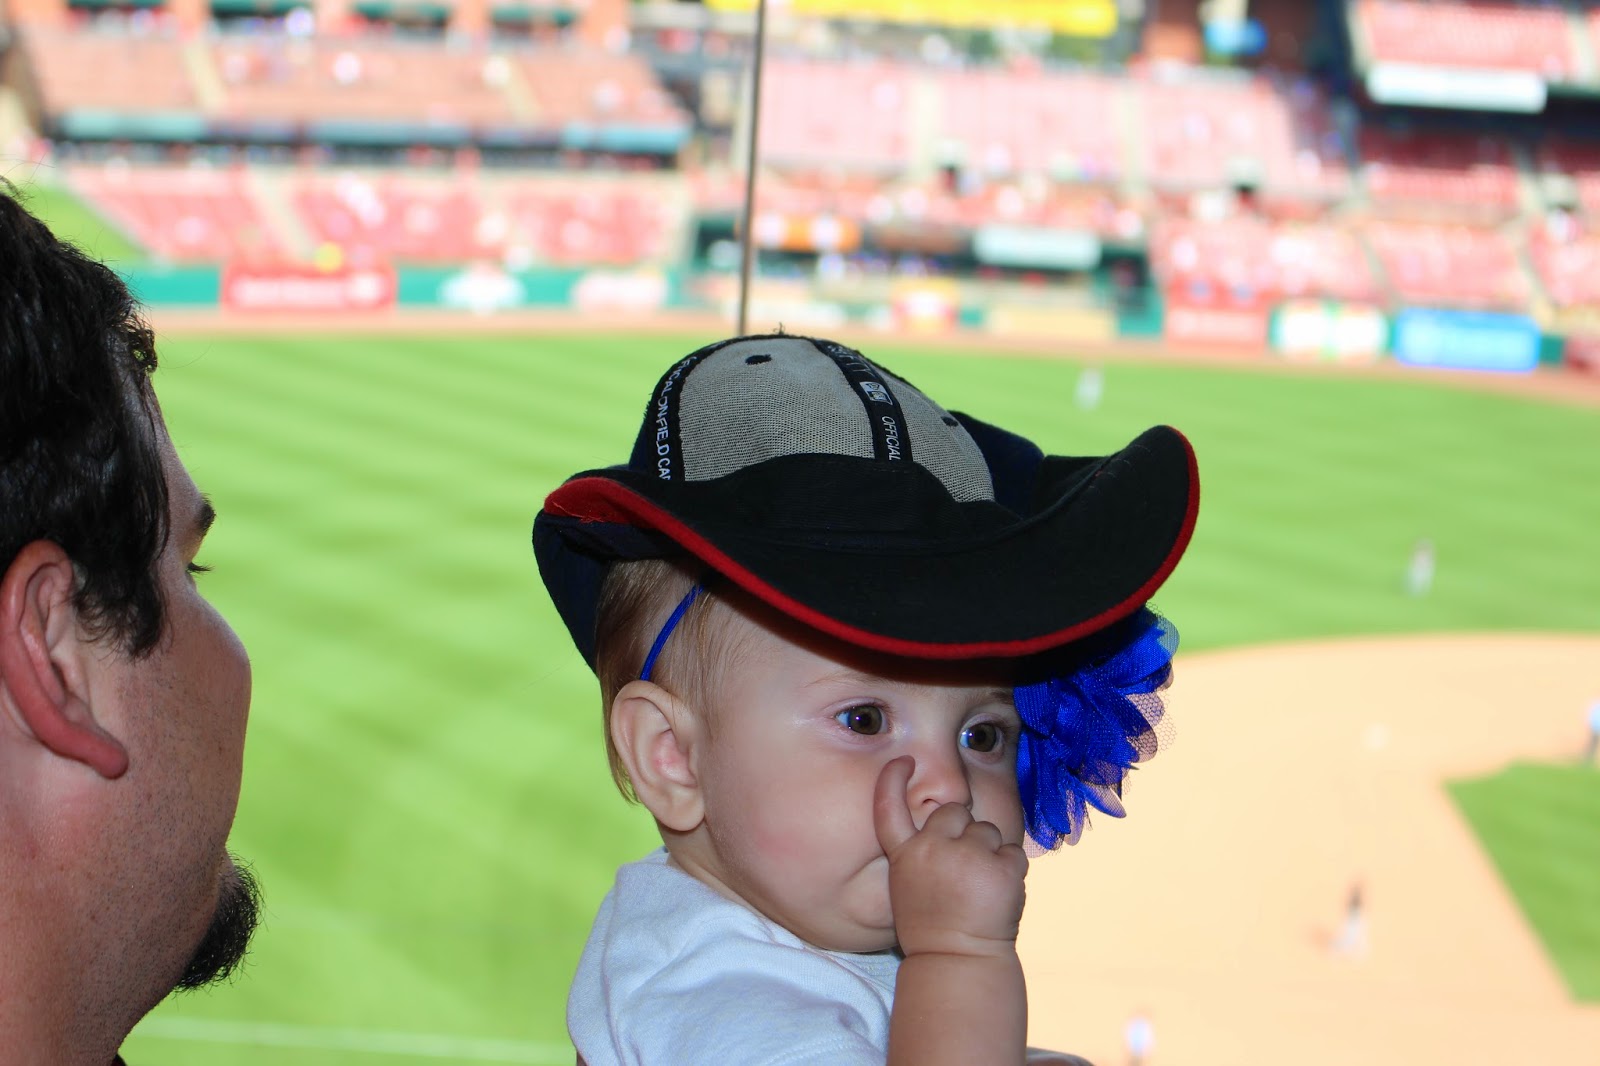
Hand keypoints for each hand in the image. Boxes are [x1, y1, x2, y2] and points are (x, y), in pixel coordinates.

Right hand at [874, 755, 1027, 958]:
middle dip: (963, 830)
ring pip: (988, 829)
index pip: (888, 808)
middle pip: (953, 811)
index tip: (903, 762)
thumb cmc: (933, 924)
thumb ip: (923, 849)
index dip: (892, 781)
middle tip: (963, 868)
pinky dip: (1011, 869)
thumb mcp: (909, 884)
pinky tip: (998, 893)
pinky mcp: (1000, 869)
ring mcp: (968, 857)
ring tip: (980, 887)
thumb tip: (951, 817)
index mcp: (904, 856)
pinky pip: (1013, 851)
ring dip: (989, 851)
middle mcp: (932, 850)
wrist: (958, 960)